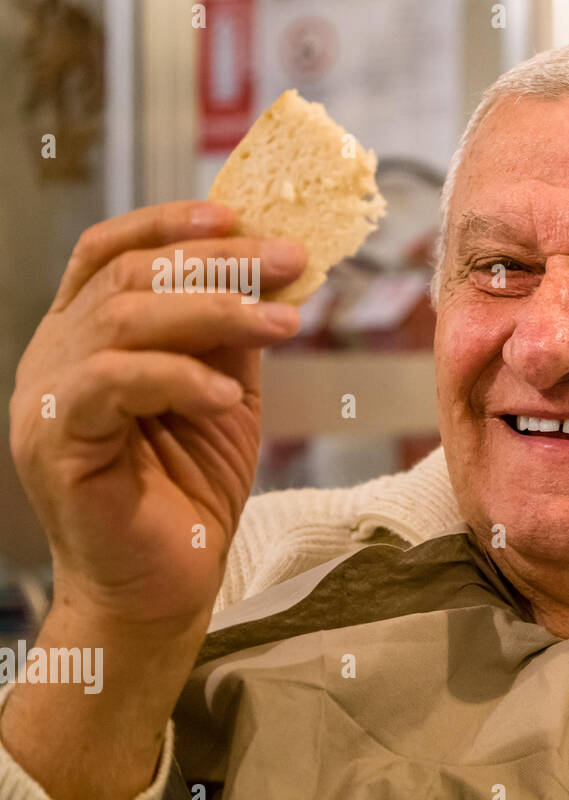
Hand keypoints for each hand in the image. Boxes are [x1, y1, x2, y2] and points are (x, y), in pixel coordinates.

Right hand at [9, 200, 306, 629]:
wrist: (165, 586)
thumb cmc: (190, 491)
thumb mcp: (223, 395)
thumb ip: (228, 336)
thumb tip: (271, 272)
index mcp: (86, 338)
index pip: (110, 252)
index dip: (170, 223)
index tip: (240, 214)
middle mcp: (55, 357)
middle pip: (127, 275)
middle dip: (218, 260)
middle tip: (292, 261)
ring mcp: (45, 398)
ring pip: (121, 317)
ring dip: (214, 311)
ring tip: (284, 322)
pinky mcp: (55, 442)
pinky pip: (113, 384)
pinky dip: (178, 378)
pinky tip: (228, 396)